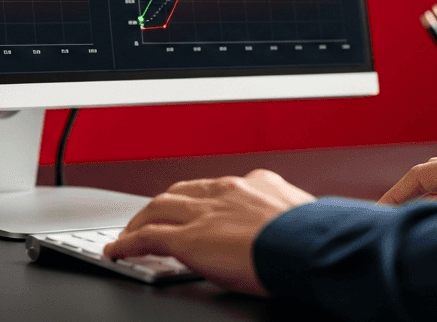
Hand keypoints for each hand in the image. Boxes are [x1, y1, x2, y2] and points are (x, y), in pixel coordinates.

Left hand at [103, 169, 314, 294]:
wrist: (312, 247)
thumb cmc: (318, 240)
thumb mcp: (307, 221)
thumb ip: (290, 222)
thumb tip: (298, 236)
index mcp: (258, 184)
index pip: (218, 187)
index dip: (199, 198)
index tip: (194, 207)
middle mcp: (226, 191)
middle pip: (181, 192)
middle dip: (163, 204)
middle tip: (151, 218)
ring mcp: (204, 213)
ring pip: (157, 209)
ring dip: (140, 221)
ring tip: (129, 234)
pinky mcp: (188, 239)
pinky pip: (146, 238)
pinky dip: (127, 244)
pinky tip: (118, 252)